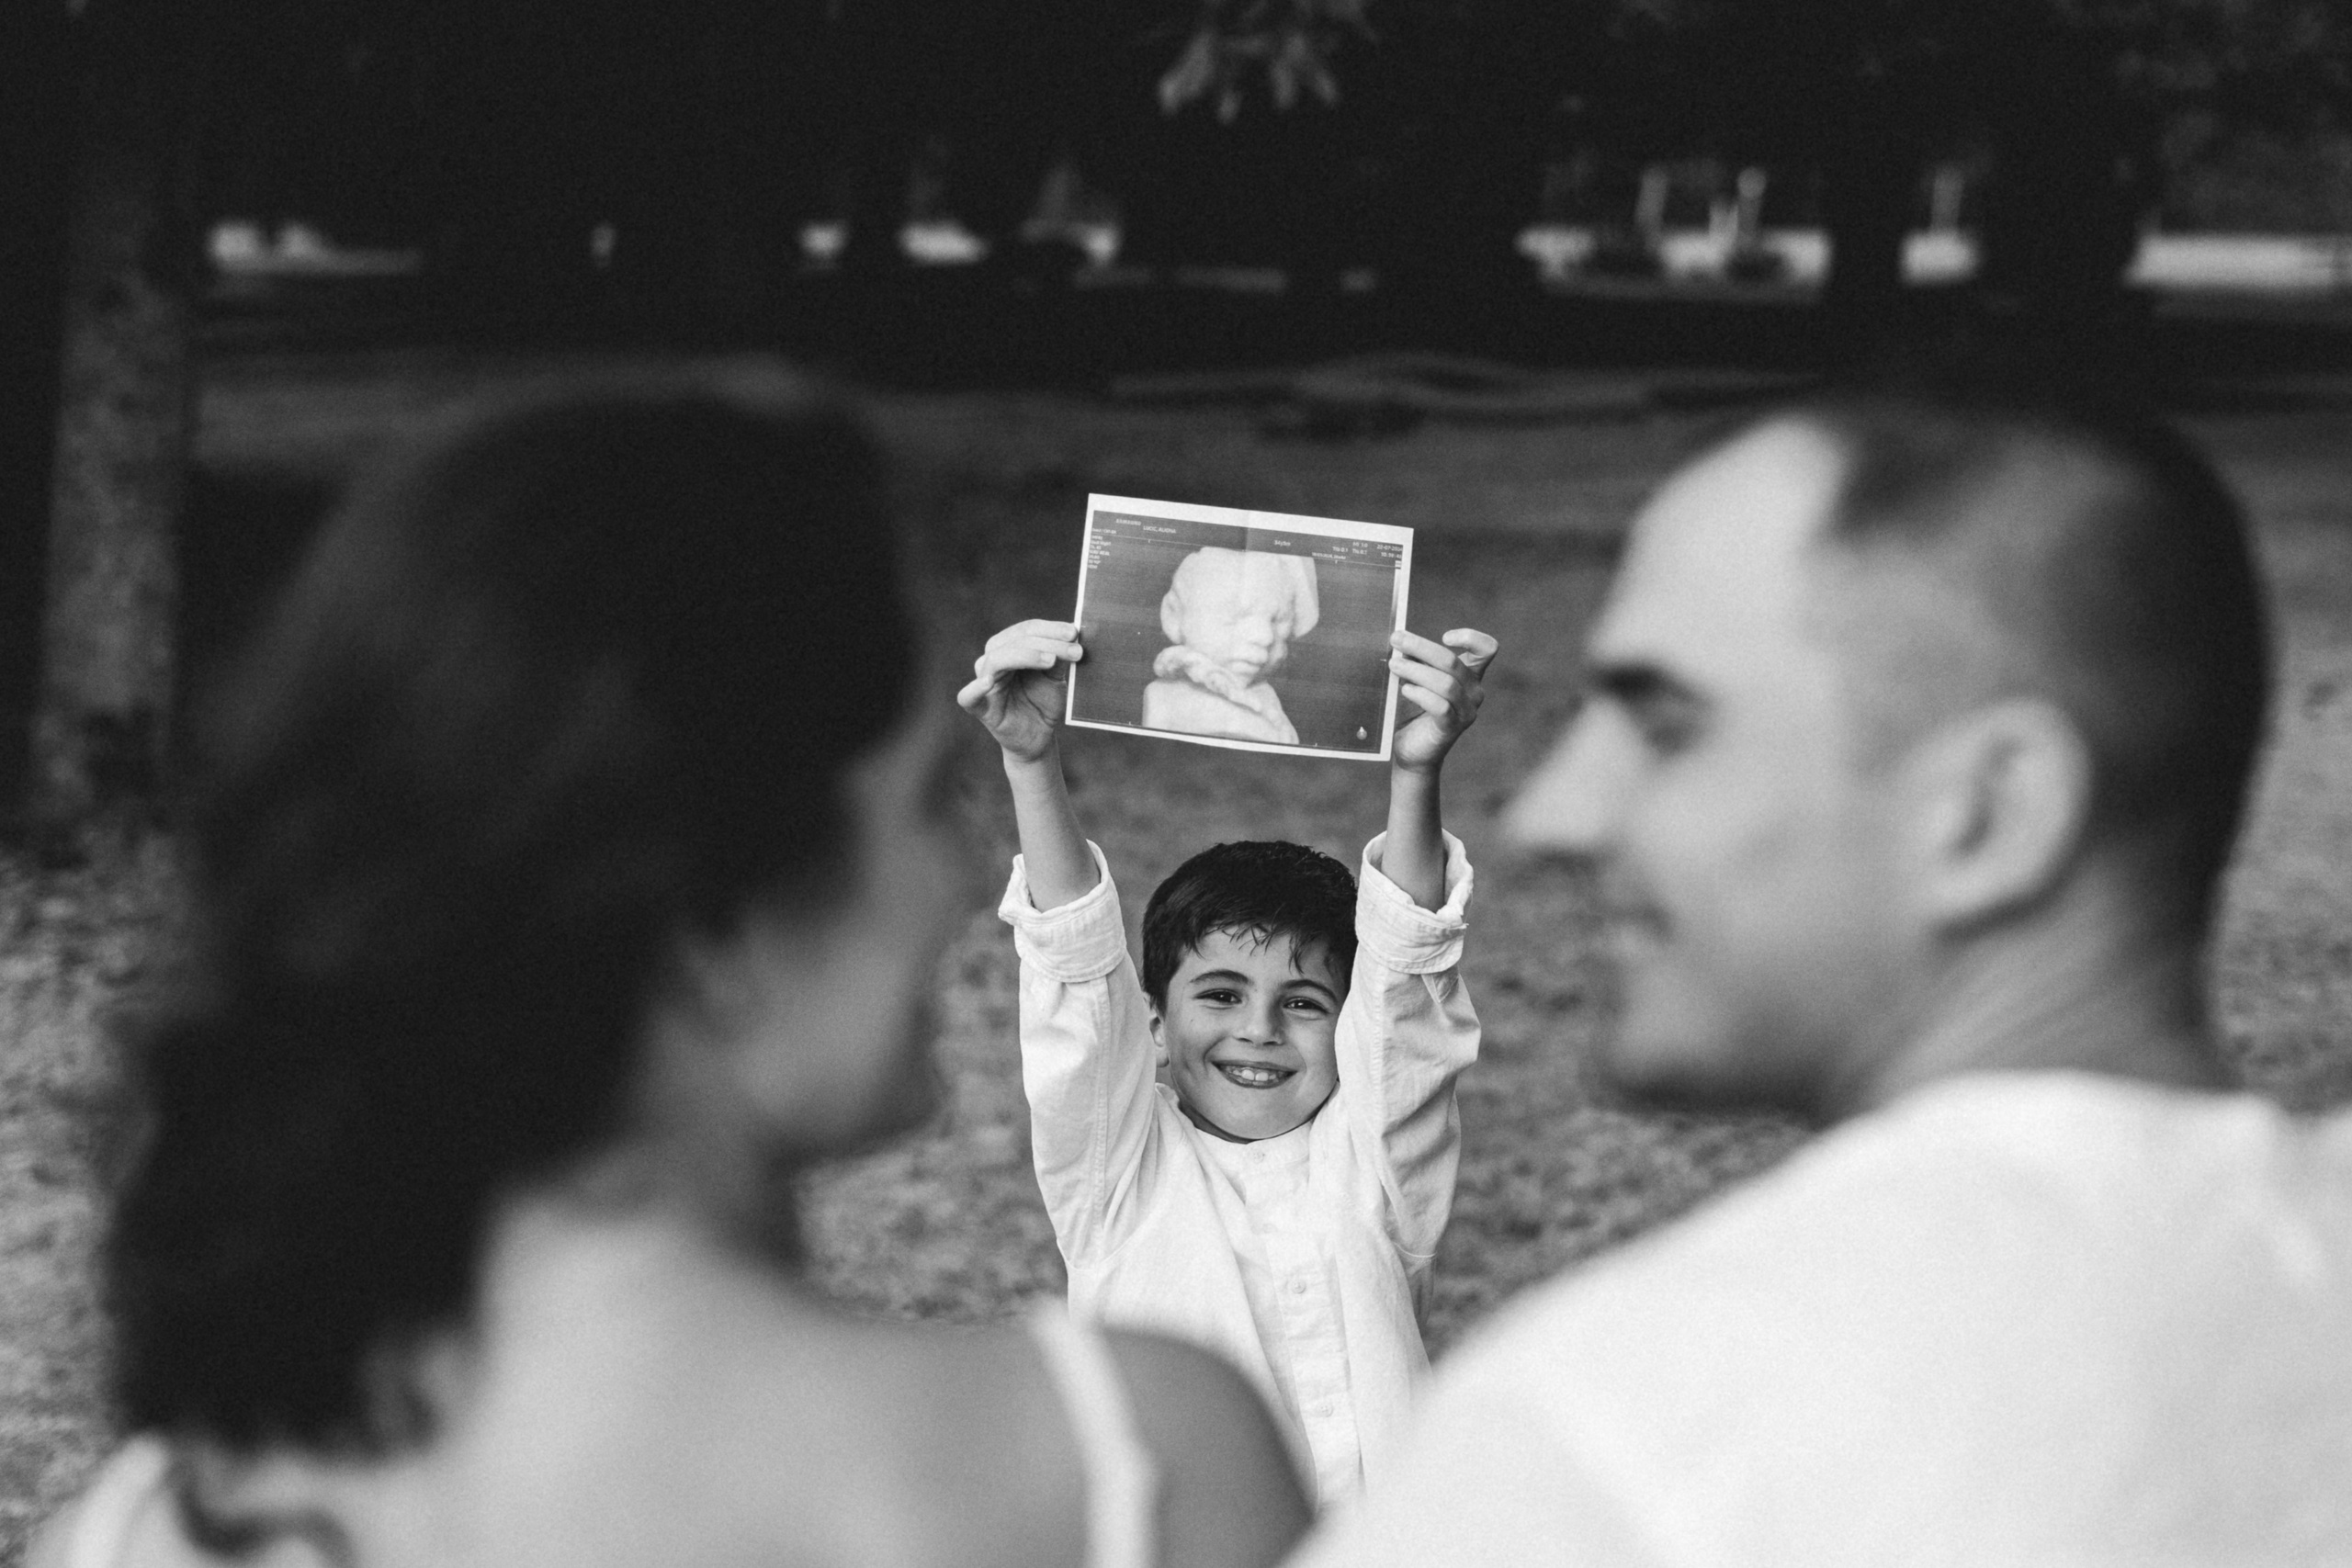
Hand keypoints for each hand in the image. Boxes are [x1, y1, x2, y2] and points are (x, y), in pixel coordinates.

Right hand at [957, 619, 1084, 764]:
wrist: (1038, 736)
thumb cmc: (1043, 703)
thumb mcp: (1055, 677)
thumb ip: (1059, 658)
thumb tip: (1070, 635)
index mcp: (1009, 647)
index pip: (1027, 629)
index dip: (1051, 628)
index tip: (1074, 633)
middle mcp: (992, 659)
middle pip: (1015, 641)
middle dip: (1047, 642)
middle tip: (1075, 650)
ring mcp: (983, 681)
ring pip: (997, 659)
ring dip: (1027, 656)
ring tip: (1051, 660)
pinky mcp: (978, 706)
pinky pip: (968, 696)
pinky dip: (976, 688)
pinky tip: (990, 682)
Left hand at [1389, 628, 1497, 774]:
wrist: (1412, 751)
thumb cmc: (1413, 711)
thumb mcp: (1417, 680)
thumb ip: (1416, 661)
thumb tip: (1400, 639)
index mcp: (1470, 675)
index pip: (1486, 649)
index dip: (1470, 638)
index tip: (1444, 637)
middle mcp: (1474, 691)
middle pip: (1452, 662)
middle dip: (1421, 646)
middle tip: (1396, 638)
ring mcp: (1466, 711)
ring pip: (1445, 683)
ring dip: (1416, 671)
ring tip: (1394, 664)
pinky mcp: (1452, 727)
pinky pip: (1440, 707)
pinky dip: (1421, 695)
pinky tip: (1405, 690)